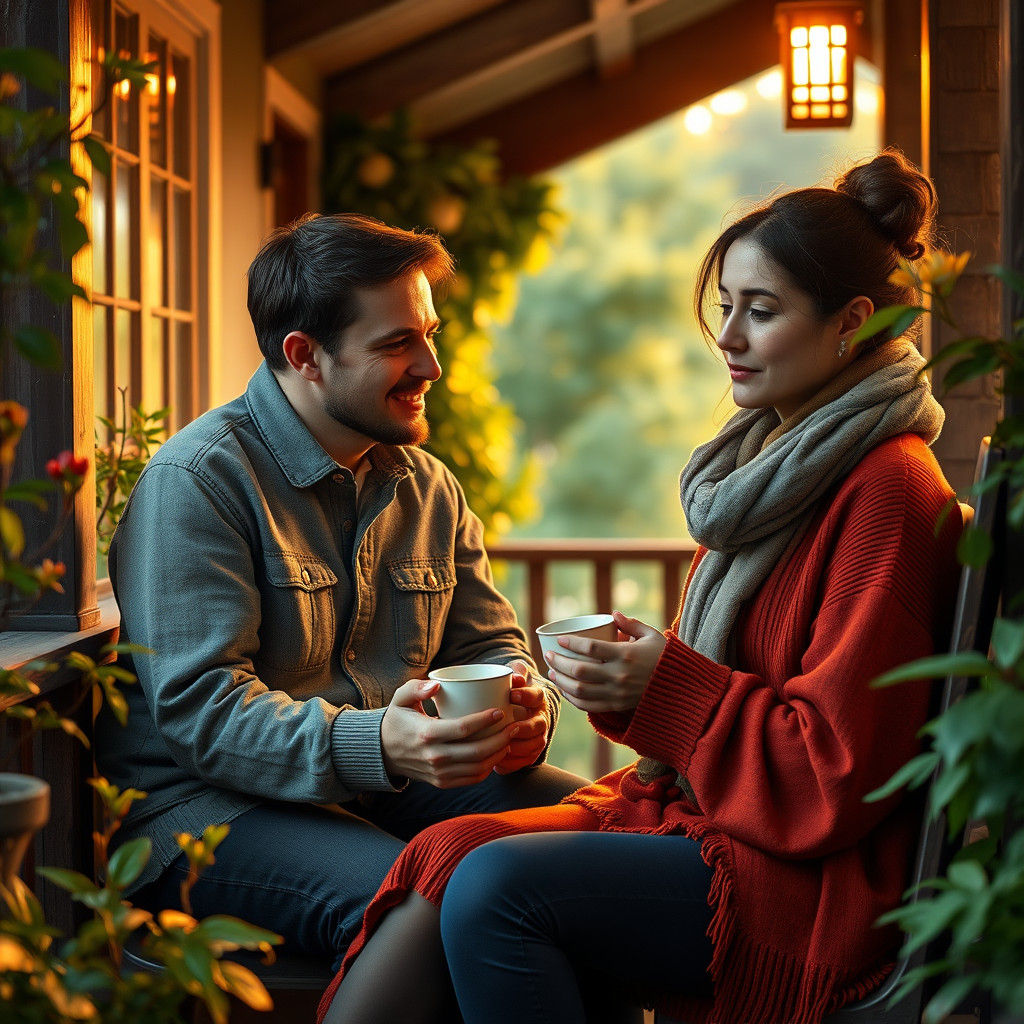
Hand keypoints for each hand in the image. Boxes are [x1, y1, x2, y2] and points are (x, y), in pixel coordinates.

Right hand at [381, 678, 518, 787]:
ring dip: (499, 754)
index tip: (500, 711)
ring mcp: (439, 773)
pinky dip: (489, 768)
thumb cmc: (398, 720)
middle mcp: (434, 757)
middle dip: (501, 738)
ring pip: (478, 768)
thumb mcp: (400, 698)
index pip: (463, 729)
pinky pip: (472, 779)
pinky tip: (497, 754)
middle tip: (514, 725)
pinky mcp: (442, 782)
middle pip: (477, 751)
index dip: (485, 720)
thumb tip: (436, 685)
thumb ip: (416, 688)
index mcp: (427, 734)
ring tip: (510, 738)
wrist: (383, 752)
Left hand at [493, 659, 550, 773]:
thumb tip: (515, 677)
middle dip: (525, 728)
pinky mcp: (531, 752)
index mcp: (537, 697)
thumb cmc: (510, 689)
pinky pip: (526, 761)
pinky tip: (499, 763)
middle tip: (510, 728)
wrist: (512, 707)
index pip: (536, 696)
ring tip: (503, 746)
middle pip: (539, 725)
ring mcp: (538, 736)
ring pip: (535, 745)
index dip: (526, 696)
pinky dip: (514, 763)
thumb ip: (514, 672)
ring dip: (520, 748)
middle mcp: (541, 717)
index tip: (511, 695)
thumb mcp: (513, 676)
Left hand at [544, 611, 666, 712]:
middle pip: (580, 670)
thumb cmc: (665, 658)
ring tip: (552, 672)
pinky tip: (565, 690)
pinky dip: (573, 699)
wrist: (681, 689)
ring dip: (562, 681)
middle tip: (548, 655)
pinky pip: (589, 706)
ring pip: (580, 690)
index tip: (558, 640)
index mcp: (626, 655)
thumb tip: (613, 614)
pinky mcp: (618, 706)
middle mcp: (620, 676)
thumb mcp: (652, 636)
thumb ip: (631, 624)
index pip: (591, 648)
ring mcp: (618, 693)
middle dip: (559, 662)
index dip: (571, 643)